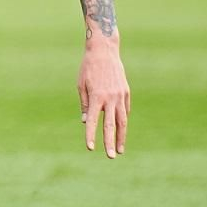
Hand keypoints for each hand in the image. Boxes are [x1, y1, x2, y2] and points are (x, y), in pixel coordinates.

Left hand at [79, 36, 129, 157]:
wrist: (104, 50)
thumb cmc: (88, 68)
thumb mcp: (81, 85)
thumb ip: (85, 105)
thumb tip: (85, 122)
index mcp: (96, 97)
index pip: (92, 121)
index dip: (90, 135)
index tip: (90, 148)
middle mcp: (110, 98)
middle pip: (111, 125)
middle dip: (110, 142)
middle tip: (110, 156)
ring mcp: (120, 95)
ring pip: (122, 121)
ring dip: (121, 136)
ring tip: (120, 150)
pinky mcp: (126, 92)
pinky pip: (124, 110)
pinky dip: (122, 120)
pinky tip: (120, 129)